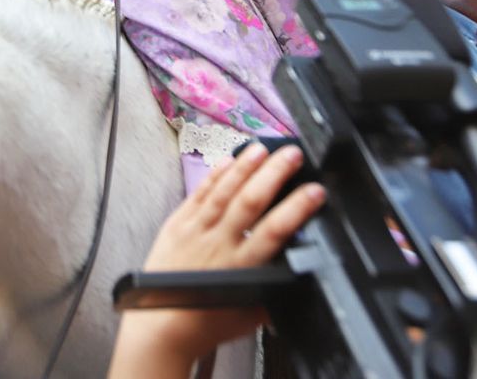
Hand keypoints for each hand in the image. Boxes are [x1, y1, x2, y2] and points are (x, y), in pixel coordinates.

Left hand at [111, 144, 326, 366]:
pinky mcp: (177, 225)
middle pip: (250, 201)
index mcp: (241, 267)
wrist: (161, 328)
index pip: (274, 231)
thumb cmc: (206, 324)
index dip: (296, 208)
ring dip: (245, 167)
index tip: (314, 191)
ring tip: (263, 148)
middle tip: (293, 155)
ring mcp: (196, 231)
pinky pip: (198, 194)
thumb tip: (299, 273)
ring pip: (223, 191)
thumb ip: (275, 292)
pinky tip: (227, 161)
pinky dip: (214, 176)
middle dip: (274, 174)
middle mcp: (219, 244)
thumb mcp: (251, 314)